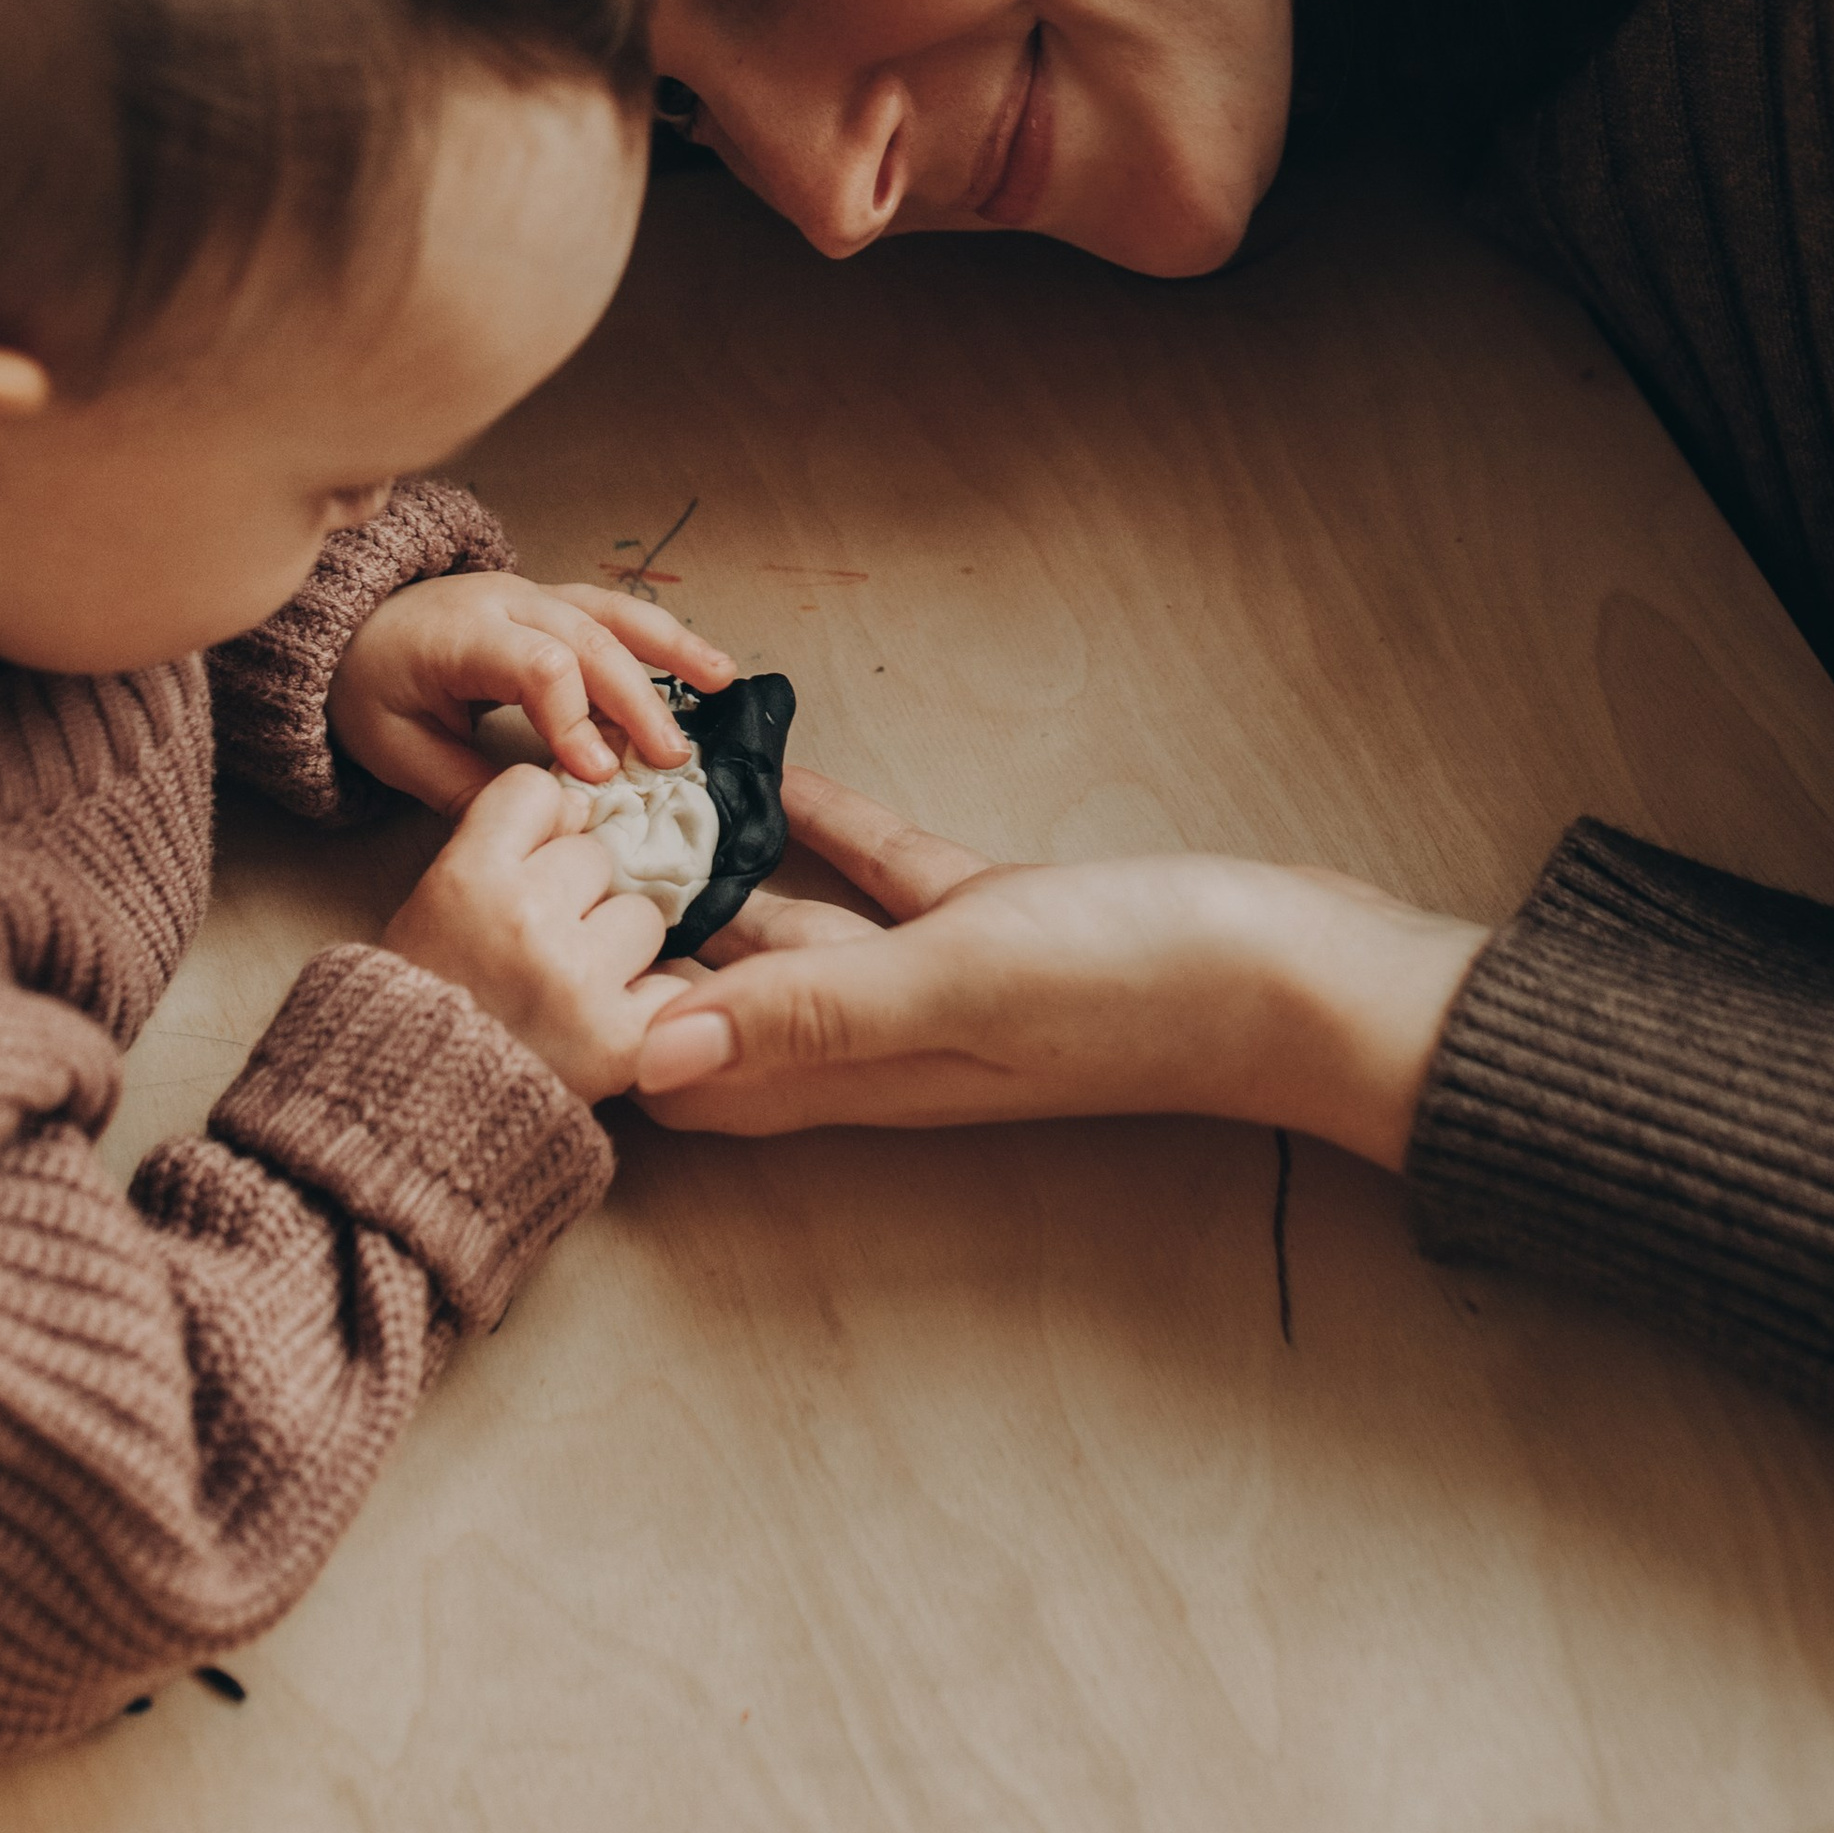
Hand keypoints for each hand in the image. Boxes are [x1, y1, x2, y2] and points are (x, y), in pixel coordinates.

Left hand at [328, 569, 738, 812]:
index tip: (597, 776)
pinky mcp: (554, 603)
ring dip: (671, 650)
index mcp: (459, 636)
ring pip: (611, 613)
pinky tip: (706, 666)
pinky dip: (663, 639)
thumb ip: (464, 787)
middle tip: (670, 759)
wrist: (355, 628)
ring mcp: (534, 595)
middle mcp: (504, 602)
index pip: (535, 665)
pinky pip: (615, 613)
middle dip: (634, 701)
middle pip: (586, 640)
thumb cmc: (375, 689)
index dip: (574, 718)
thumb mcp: (396, 748)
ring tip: (723, 682)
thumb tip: (540, 823)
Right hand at [383, 765, 694, 1101]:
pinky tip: (603, 1022)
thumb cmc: (425, 1007)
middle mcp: (526, 919)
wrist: (419, 1120)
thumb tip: (579, 808)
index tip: (529, 860)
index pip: (536, 791)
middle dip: (577, 894)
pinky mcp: (622, 1038)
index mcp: (468, 880)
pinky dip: (646, 1004)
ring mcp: (578, 979)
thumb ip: (499, 849)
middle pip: (595, 855)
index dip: (538, 825)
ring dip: (618, 947)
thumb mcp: (433, 908)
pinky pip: (670, 983)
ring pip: (641, 914)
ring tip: (570, 988)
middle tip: (537, 946)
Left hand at [637, 768, 1489, 1169]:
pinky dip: (820, 821)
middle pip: (717, 993)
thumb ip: (810, 1016)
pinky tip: (773, 761)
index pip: (686, 1071)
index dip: (604, 1021)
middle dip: (636, 931)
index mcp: (860, 1068)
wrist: (1301, 978)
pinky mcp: (993, 916)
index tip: (533, 946)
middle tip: (553, 838)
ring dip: (716, 862)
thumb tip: (643, 1056)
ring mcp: (938, 975)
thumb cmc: (1143, 990)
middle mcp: (883, 1033)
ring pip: (790, 924)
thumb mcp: (961, 987)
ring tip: (635, 780)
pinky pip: (875, 871)